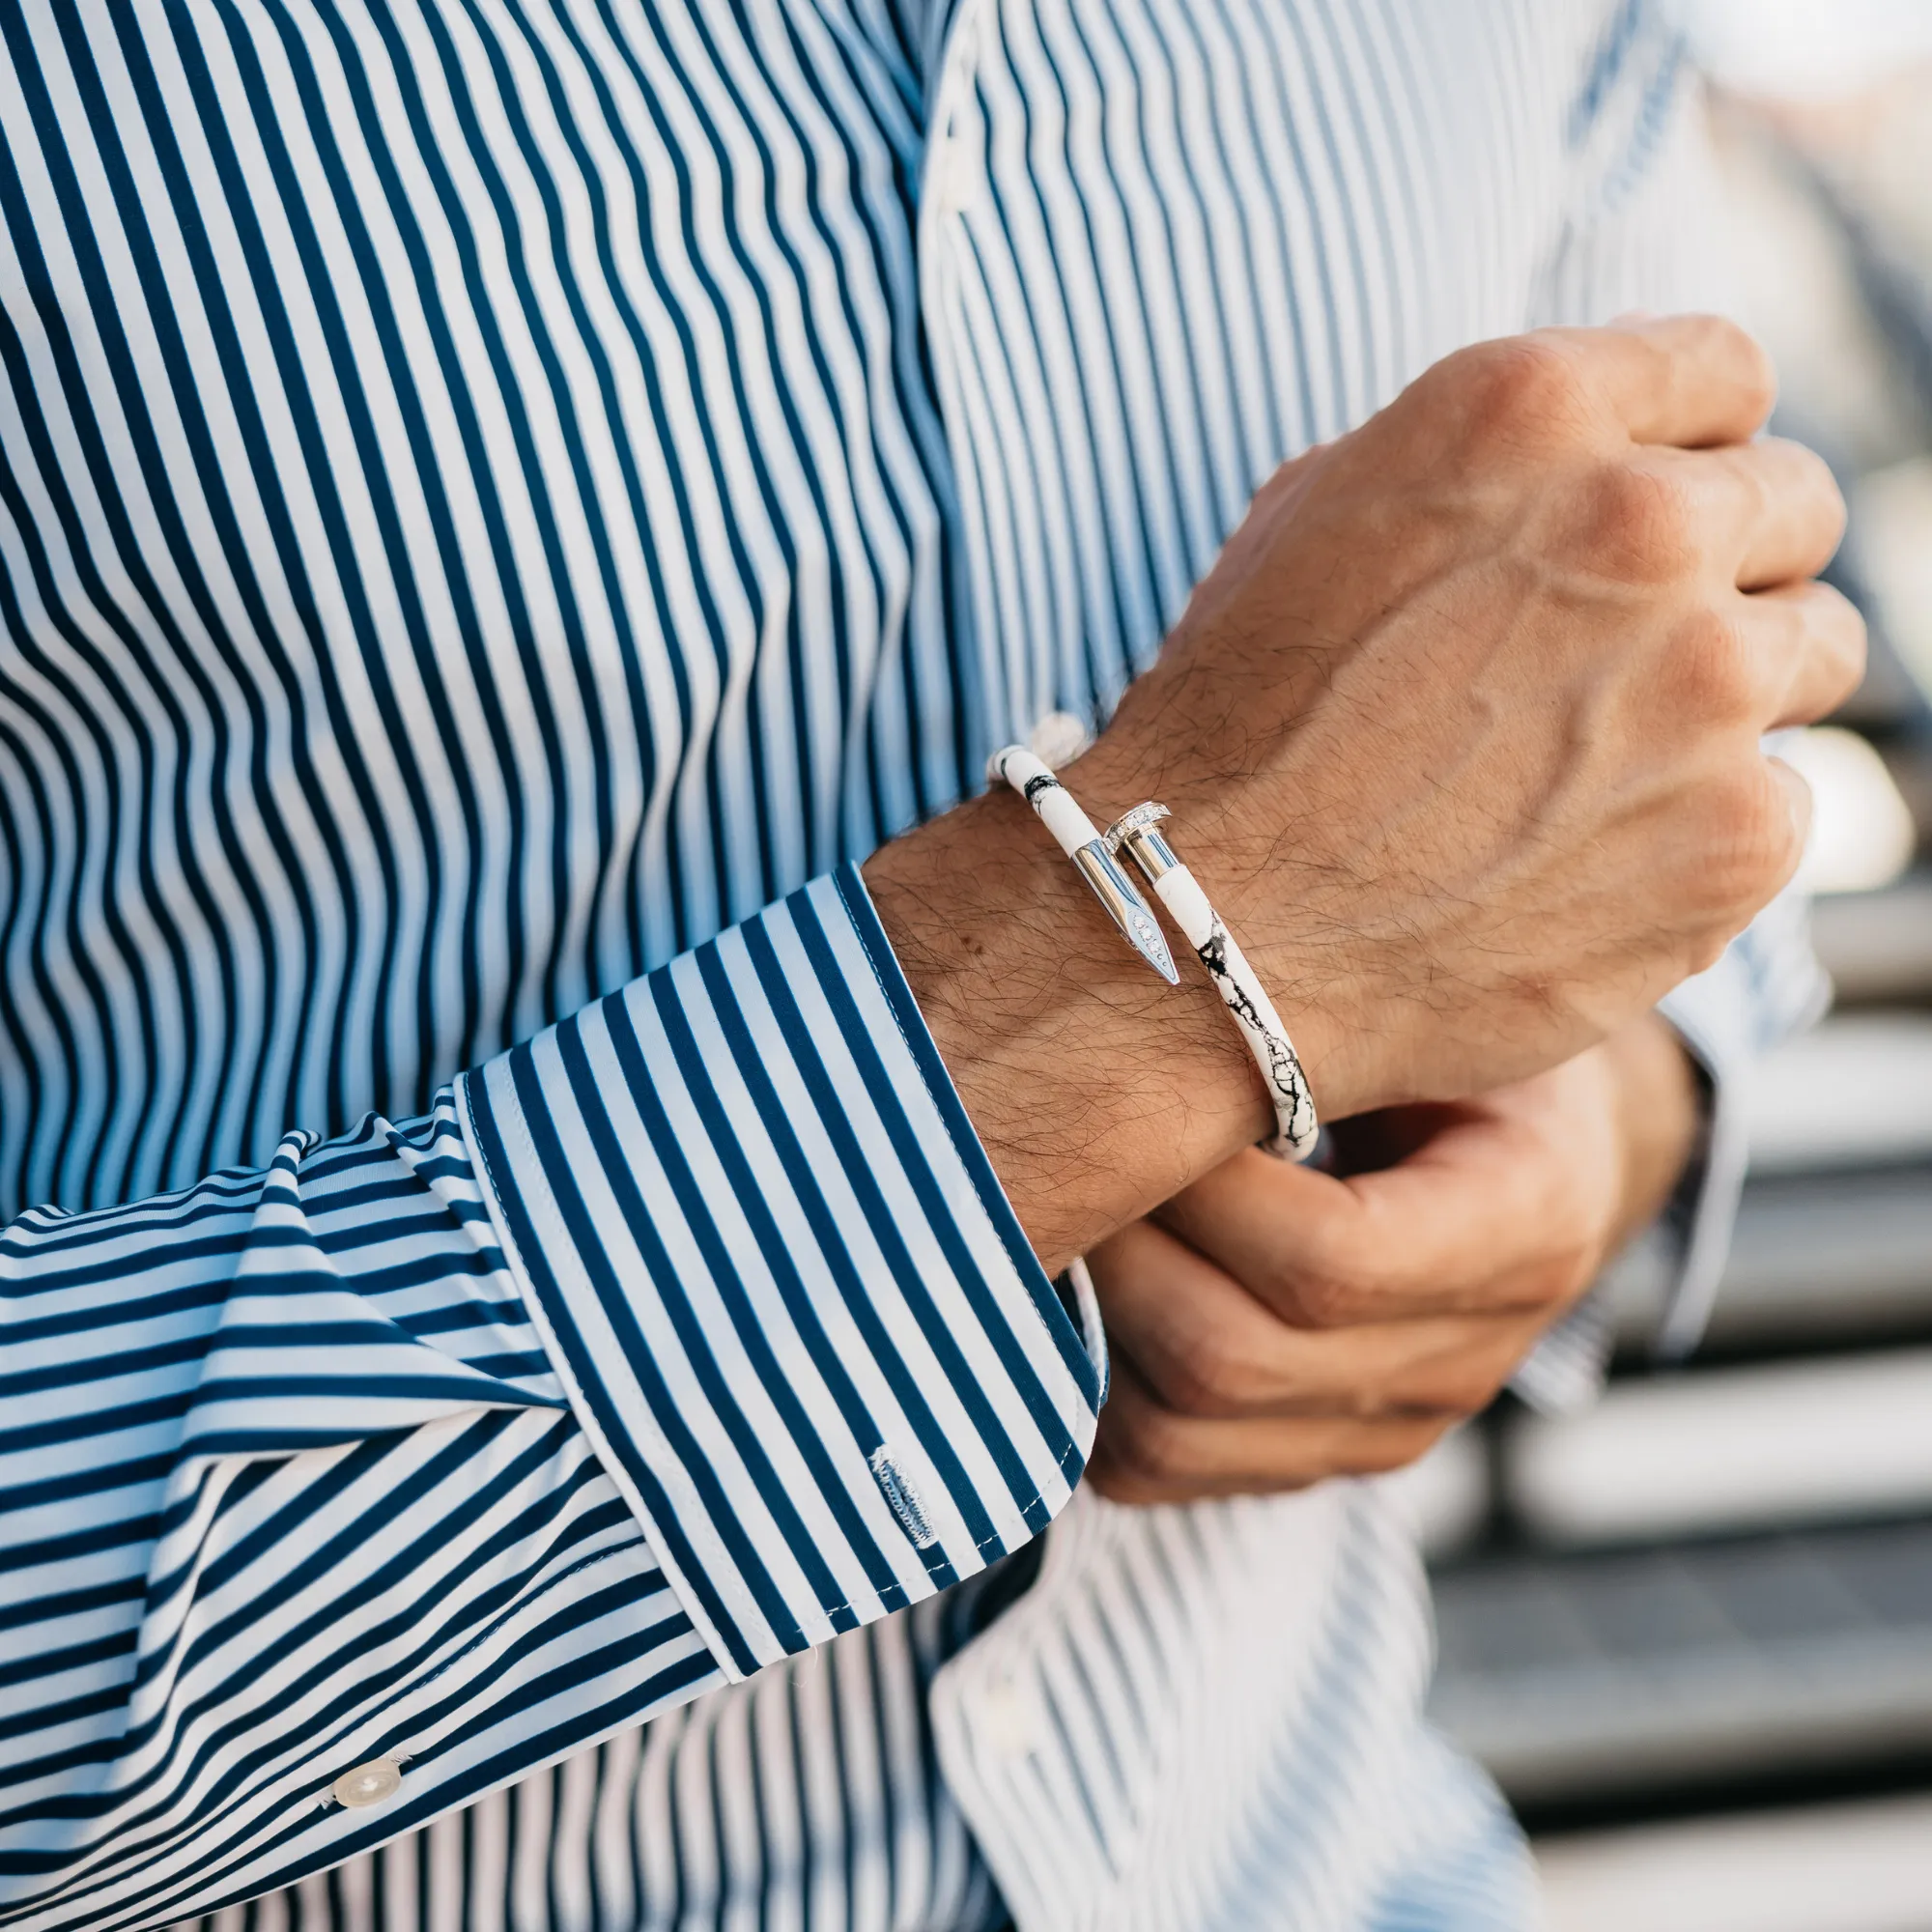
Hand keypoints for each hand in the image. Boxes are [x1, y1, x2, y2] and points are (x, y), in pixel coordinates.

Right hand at [868, 316, 1859, 1271]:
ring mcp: (1708, 684)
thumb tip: (1603, 465)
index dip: (1692, 446)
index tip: (1663, 509)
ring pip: (1814, 653)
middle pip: (1794, 505)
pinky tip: (1587, 859)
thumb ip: (1490, 466)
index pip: (1727, 372)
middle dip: (1726, 568)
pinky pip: (1787, 801)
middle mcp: (1642, 524)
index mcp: (1530, 411)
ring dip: (1733, 696)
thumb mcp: (1320, 516)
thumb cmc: (1236, 729)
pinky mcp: (1737, 835)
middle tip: (1630, 657)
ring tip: (1604, 765)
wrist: (1204, 929)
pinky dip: (1708, 828)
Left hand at [1083, 1016, 1699, 1502]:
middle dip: (1119, 1252)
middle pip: (1234, 1361)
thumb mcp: (1450, 1003)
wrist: (1550, 1154)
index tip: (1138, 1097)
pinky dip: (1086, 1384)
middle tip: (1061, 1154)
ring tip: (1065, 1211)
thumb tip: (1168, 1007)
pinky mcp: (1310, 1459)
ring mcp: (1384, 1432)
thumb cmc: (1476, 1045)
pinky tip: (1079, 1282)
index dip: (1205, 1191)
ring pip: (1176, 1436)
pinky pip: (1157, 1468)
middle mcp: (1461, 1362)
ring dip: (1087, 1320)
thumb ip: (1350, 1021)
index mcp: (1526, 1229)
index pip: (1332, 1259)